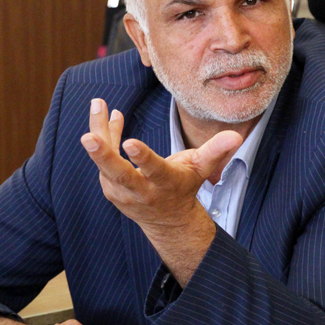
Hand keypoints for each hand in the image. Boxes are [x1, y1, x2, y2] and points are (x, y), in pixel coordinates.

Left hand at [80, 98, 241, 284]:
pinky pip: (104, 158)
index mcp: (165, 183)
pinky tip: (107, 114)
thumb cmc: (184, 186)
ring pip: (105, 162)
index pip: (154, 170)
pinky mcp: (110, 188)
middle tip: (88, 138)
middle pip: (118, 174)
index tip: (130, 142)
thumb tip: (235, 136)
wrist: (167, 220)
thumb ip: (215, 151)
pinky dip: (104, 136)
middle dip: (103, 156)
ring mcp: (122, 192)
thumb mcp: (201, 169)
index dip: (142, 157)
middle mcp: (141, 191)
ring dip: (98, 133)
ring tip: (97, 103)